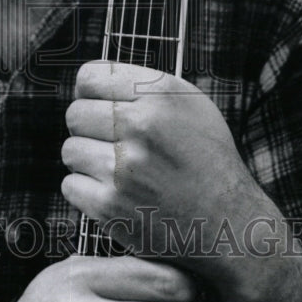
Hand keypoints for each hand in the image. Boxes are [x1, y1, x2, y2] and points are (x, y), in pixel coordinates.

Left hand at [61, 61, 275, 286]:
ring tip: (116, 170)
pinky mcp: (111, 206)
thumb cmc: (207, 160)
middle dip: (89, 129)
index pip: (88, 77)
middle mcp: (140, 126)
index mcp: (159, 94)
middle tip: (113, 144)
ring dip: (87, 161)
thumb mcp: (189, 105)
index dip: (90, 93)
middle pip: (74, 114)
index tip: (101, 106)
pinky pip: (70, 185)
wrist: (230, 223)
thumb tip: (90, 82)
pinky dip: (87, 192)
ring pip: (70, 149)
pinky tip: (115, 193)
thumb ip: (142, 86)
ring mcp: (123, 168)